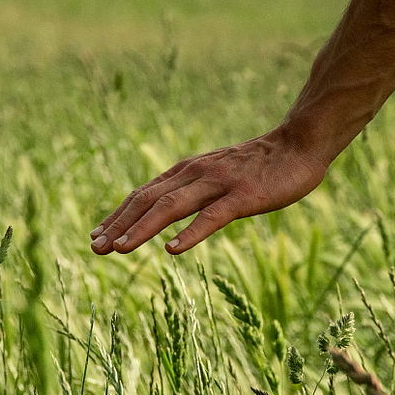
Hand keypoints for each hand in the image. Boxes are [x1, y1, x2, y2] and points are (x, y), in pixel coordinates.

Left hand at [90, 127, 327, 254]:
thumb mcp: (217, 175)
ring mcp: (218, 184)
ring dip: (142, 229)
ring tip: (120, 249)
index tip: (96, 235)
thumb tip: (168, 215)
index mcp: (187, 172)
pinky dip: (190, 234)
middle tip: (95, 248)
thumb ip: (193, 190)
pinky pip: (211, 217)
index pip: (143, 195)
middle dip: (119, 224)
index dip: (118, 215)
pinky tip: (172, 250)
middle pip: (148, 201)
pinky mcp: (242, 196)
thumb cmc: (261, 165)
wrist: (300, 144)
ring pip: (171, 208)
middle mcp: (195, 174)